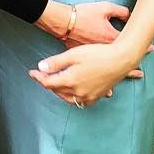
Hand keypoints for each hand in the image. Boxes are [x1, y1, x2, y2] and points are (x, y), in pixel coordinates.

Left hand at [28, 42, 150, 106]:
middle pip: (57, 91)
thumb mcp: (74, 54)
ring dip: (59, 91)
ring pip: (68, 98)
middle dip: (48, 84)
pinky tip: (72, 89)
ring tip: (55, 82)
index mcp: (71, 81)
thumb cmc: (99, 53)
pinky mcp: (97, 96)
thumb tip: (41, 67)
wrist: (122, 59)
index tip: (32, 72)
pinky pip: (80, 100)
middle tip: (42, 76)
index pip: (48, 83)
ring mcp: (89, 96)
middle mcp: (78, 92)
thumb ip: (56, 62)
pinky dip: (72, 95)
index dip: (39, 77)